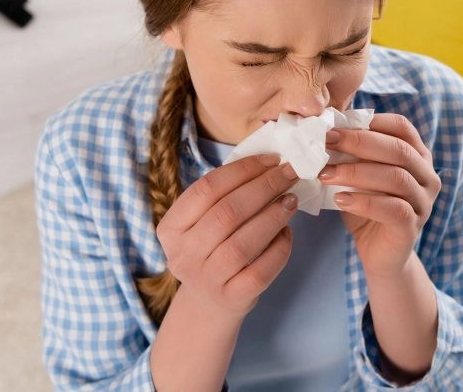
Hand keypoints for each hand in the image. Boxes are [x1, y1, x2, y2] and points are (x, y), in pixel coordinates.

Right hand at [154, 154, 298, 319]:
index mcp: (171, 228)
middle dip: (264, 187)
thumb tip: (269, 165)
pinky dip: (278, 249)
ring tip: (291, 200)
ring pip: (243, 243)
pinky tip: (287, 233)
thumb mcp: (203, 223)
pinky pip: (260, 271)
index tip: (271, 160)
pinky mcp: (231, 299)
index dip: (242, 170)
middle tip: (290, 174)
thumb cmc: (212, 250)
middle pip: (227, 213)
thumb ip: (226, 196)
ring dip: (273, 216)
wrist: (209, 303)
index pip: (206, 189)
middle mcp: (183, 255)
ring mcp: (206, 279)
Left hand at [318, 114, 440, 277]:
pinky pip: (393, 209)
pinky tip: (340, 200)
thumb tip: (324, 130)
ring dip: (356, 172)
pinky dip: (364, 202)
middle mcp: (427, 177)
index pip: (402, 127)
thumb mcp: (360, 177)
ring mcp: (423, 203)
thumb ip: (352, 155)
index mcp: (418, 157)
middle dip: (358, 142)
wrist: (380, 256)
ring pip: (396, 178)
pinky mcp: (413, 228)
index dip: (371, 122)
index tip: (337, 124)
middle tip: (326, 142)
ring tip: (326, 174)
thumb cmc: (368, 208)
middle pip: (398, 149)